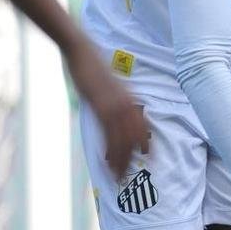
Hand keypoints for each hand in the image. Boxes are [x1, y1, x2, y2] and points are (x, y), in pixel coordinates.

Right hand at [65, 42, 148, 179]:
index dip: (146, 144)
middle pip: (134, 138)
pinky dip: (110, 152)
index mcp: (130, 100)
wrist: (83, 52)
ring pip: (123, 141)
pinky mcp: (101, 108)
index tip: (148, 158)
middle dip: (131, 159)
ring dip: (121, 161)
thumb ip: (116, 100)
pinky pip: (109, 135)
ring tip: (118, 177)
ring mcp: (115, 107)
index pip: (143, 127)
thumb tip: (114, 115)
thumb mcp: (110, 86)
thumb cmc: (93, 68)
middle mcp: (127, 105)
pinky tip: (108, 163)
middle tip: (128, 176)